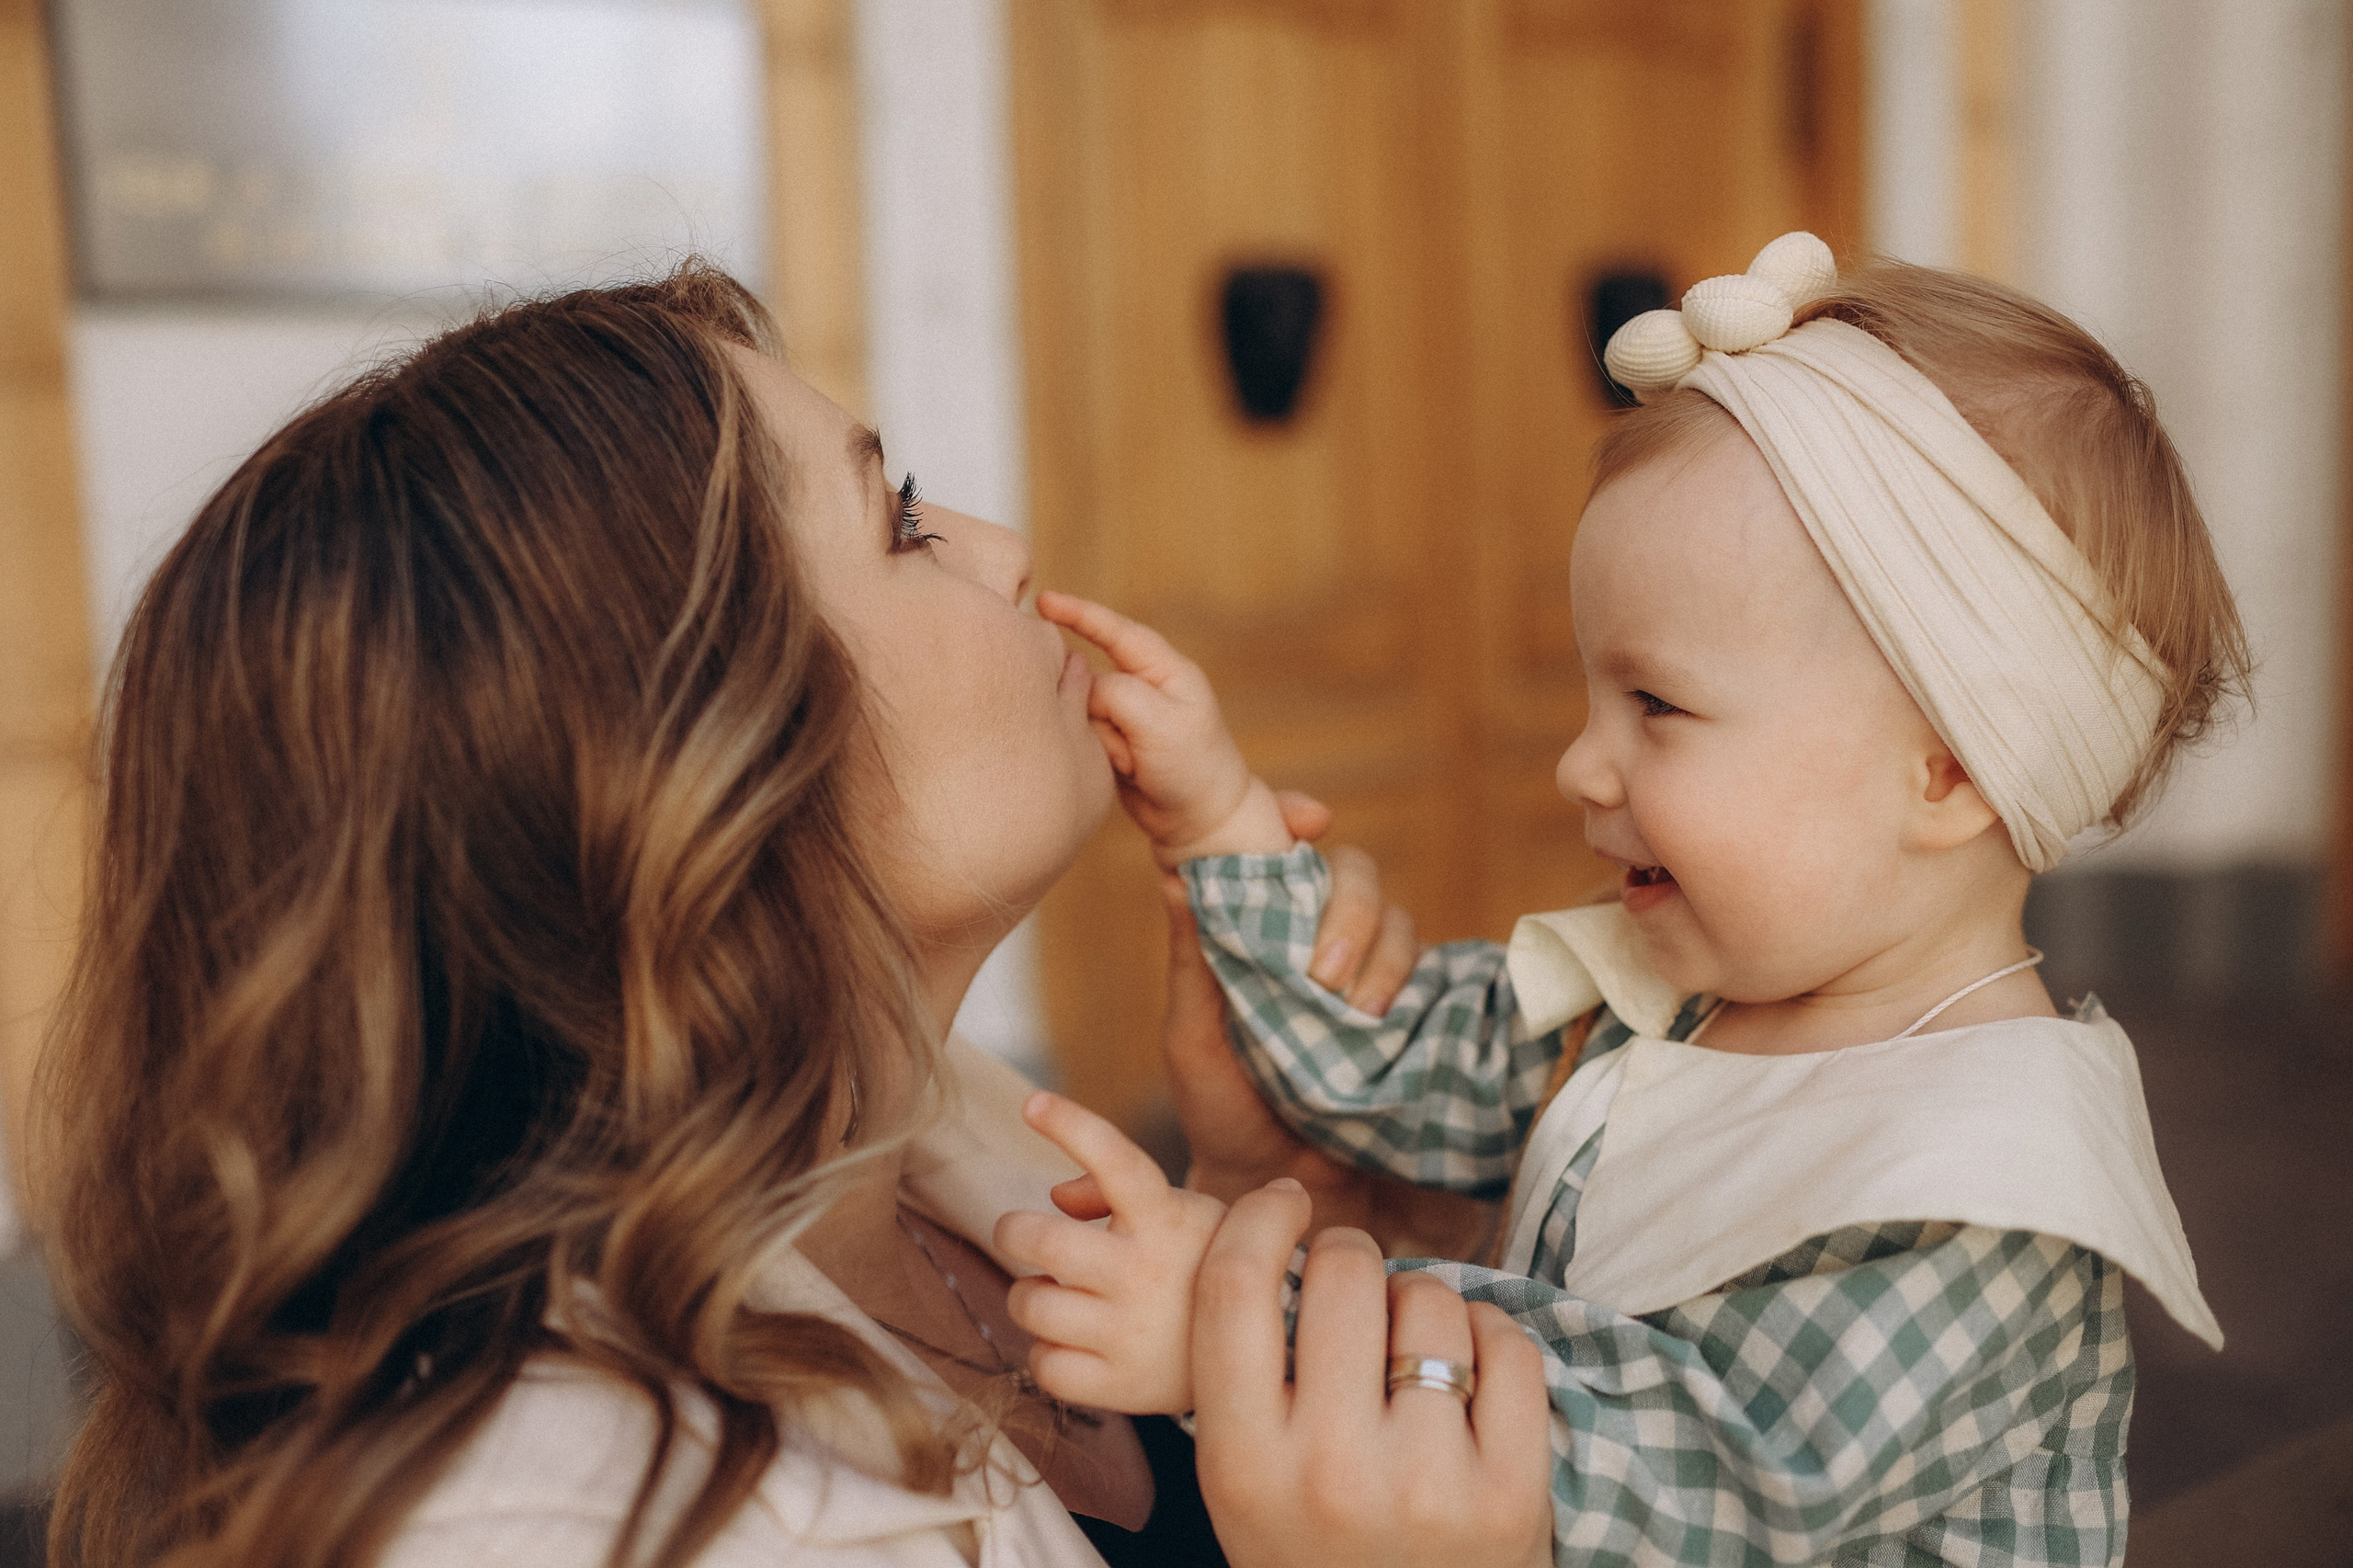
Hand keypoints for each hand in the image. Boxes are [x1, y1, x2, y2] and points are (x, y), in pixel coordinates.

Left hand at [995, 1091, 1226, 1414]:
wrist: (1269, 1355)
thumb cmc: (1205, 1266)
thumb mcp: (1182, 1213)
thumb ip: (1115, 1191)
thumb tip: (1057, 1198)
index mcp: (1165, 1220)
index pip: (1117, 1161)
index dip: (1072, 1126)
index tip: (1032, 1102)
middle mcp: (1144, 1273)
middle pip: (1040, 1240)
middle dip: (1012, 1231)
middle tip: (1018, 1234)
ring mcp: (1130, 1334)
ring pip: (1029, 1304)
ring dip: (1028, 1295)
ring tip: (1055, 1295)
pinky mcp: (1120, 1387)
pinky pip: (1044, 1365)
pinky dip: (1047, 1353)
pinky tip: (1071, 1344)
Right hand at [1038, 591, 1291, 863]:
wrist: (1200, 821)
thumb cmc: (1193, 768)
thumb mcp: (1160, 724)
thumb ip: (1116, 694)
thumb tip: (1079, 686)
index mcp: (1165, 669)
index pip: (1116, 631)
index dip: (1078, 613)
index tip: (1042, 600)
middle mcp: (1143, 686)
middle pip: (1090, 676)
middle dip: (1094, 707)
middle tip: (1127, 744)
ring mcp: (1126, 715)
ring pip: (1082, 709)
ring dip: (1101, 738)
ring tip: (1134, 763)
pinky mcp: (1112, 740)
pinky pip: (1083, 733)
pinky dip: (1097, 751)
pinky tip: (1125, 770)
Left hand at [1156, 796, 1498, 1259]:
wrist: (1278, 1193)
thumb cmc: (1225, 1111)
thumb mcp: (1195, 1036)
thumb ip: (1193, 959)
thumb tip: (1171, 875)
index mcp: (1265, 930)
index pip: (1287, 850)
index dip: (1297, 816)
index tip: (1306, 818)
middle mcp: (1322, 940)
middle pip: (1354, 875)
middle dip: (1347, 906)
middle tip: (1321, 969)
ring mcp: (1371, 977)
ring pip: (1400, 921)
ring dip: (1380, 953)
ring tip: (1352, 1011)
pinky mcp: (1412, 1018)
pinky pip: (1433, 978)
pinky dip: (1413, 986)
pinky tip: (1388, 1017)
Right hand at [1187, 1184, 1554, 1567]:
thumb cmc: (1312, 1557)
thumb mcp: (1243, 1485)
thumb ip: (1246, 1378)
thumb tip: (1286, 1239)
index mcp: (1244, 1465)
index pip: (1235, 1289)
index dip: (1259, 1221)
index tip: (1281, 1205)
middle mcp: (1332, 1472)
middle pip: (1346, 1276)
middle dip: (1352, 1257)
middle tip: (1358, 1283)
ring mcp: (1429, 1484)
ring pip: (1431, 1301)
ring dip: (1423, 1301)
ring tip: (1413, 1346)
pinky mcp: (1513, 1495)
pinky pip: (1509, 1346)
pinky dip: (1492, 1336)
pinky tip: (1471, 1370)